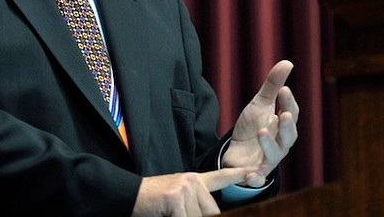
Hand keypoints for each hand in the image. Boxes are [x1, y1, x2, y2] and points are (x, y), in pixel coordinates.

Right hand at [131, 167, 257, 215]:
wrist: (128, 194)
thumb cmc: (152, 202)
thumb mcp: (177, 200)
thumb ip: (195, 204)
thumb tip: (211, 212)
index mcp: (193, 180)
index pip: (220, 177)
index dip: (238, 175)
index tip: (256, 172)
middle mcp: (192, 181)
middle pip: (212, 211)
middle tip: (179, 212)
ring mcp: (185, 188)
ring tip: (170, 212)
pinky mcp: (176, 198)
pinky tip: (167, 214)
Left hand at [222, 59, 299, 186]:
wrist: (237, 151)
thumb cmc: (253, 125)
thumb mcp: (260, 103)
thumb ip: (272, 85)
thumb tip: (288, 62)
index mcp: (283, 126)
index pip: (291, 114)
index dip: (289, 103)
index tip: (284, 89)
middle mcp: (280, 143)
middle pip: (288, 136)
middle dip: (287, 126)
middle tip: (283, 114)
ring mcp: (268, 158)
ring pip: (274, 155)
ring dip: (269, 144)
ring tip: (261, 132)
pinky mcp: (255, 172)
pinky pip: (257, 177)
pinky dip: (255, 178)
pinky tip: (250, 175)